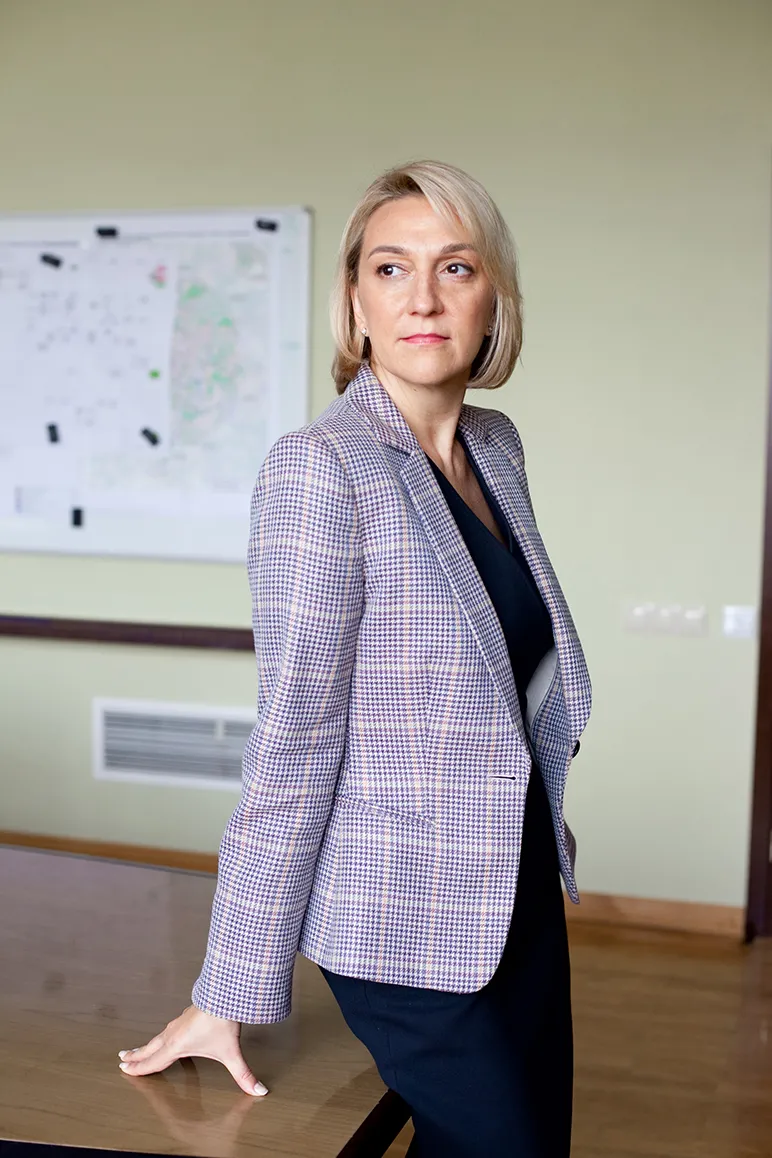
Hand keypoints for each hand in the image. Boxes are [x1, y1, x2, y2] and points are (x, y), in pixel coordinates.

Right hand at [117, 1004, 268, 1096]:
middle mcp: (173, 1034)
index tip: (125, 1069)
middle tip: (122, 1059)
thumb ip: (243, 1074)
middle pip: (149, 1048)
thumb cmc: (223, 1021)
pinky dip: (160, 1037)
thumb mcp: (231, 1053)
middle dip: (136, 1055)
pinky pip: (167, 1030)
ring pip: (157, 1038)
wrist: (224, 992)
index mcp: (176, 1046)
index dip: (139, 1068)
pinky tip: (166, 1037)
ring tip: (137, 1050)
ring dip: (146, 1045)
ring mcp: (178, 1023)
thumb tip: (258, 1091)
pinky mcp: (186, 1015)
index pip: (153, 1062)